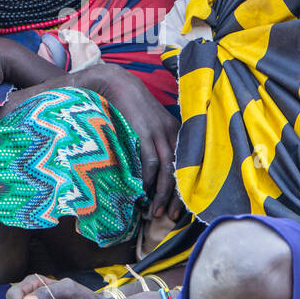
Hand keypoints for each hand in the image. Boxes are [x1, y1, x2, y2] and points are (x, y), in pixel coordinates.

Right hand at [80, 65, 183, 222]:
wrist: (115, 82)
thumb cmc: (128, 107)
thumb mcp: (147, 125)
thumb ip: (152, 145)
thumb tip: (150, 174)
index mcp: (175, 132)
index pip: (184, 167)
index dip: (181, 190)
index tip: (176, 209)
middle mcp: (171, 133)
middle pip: (178, 172)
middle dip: (174, 198)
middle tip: (168, 216)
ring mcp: (159, 132)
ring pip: (166, 170)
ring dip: (160, 194)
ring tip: (154, 211)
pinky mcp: (145, 132)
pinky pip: (150, 161)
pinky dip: (147, 179)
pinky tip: (141, 191)